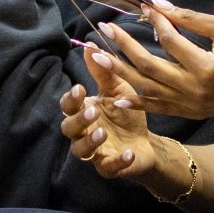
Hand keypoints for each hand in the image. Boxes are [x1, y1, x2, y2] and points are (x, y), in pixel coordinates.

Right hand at [60, 46, 155, 178]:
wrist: (146, 140)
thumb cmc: (126, 111)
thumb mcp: (118, 89)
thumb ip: (104, 71)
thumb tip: (90, 45)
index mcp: (84, 110)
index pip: (67, 106)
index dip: (70, 99)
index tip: (80, 88)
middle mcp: (83, 132)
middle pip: (68, 128)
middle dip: (78, 120)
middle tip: (93, 111)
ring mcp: (94, 151)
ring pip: (81, 150)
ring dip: (90, 142)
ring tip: (103, 132)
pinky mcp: (109, 167)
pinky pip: (108, 168)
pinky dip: (117, 162)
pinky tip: (127, 154)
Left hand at [90, 0, 213, 120]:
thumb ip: (193, 18)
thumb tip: (159, 5)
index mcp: (206, 66)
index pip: (170, 40)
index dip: (155, 21)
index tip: (142, 7)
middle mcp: (193, 89)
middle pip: (149, 65)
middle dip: (124, 45)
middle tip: (106, 28)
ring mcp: (189, 104)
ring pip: (146, 87)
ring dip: (120, 71)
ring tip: (98, 56)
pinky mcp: (189, 112)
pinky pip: (156, 107)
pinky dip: (135, 100)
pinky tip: (116, 93)